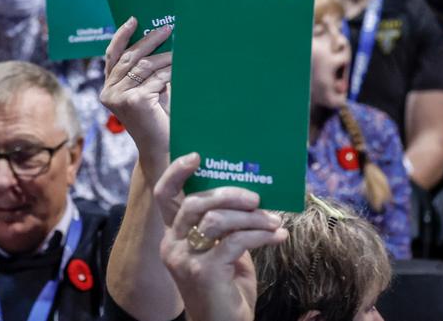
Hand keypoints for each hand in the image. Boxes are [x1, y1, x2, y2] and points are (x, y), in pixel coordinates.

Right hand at [100, 18, 172, 170]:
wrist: (162, 150)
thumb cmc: (157, 120)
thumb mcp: (146, 91)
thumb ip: (143, 72)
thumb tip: (157, 38)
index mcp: (108, 89)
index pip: (112, 56)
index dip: (122, 36)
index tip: (134, 20)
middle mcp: (109, 93)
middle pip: (130, 57)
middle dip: (149, 40)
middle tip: (167, 29)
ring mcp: (120, 97)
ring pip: (145, 66)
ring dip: (166, 56)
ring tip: (182, 50)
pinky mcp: (135, 100)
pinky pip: (157, 78)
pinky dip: (171, 72)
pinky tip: (182, 69)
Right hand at [154, 156, 285, 320]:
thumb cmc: (226, 288)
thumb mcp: (222, 250)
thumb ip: (225, 225)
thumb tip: (249, 192)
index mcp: (172, 235)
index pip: (164, 194)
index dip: (177, 171)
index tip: (198, 155)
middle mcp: (172, 244)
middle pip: (195, 202)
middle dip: (229, 193)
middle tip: (256, 197)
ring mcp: (186, 259)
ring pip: (216, 219)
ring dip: (251, 217)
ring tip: (274, 221)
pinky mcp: (205, 272)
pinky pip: (235, 241)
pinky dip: (260, 235)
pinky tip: (278, 235)